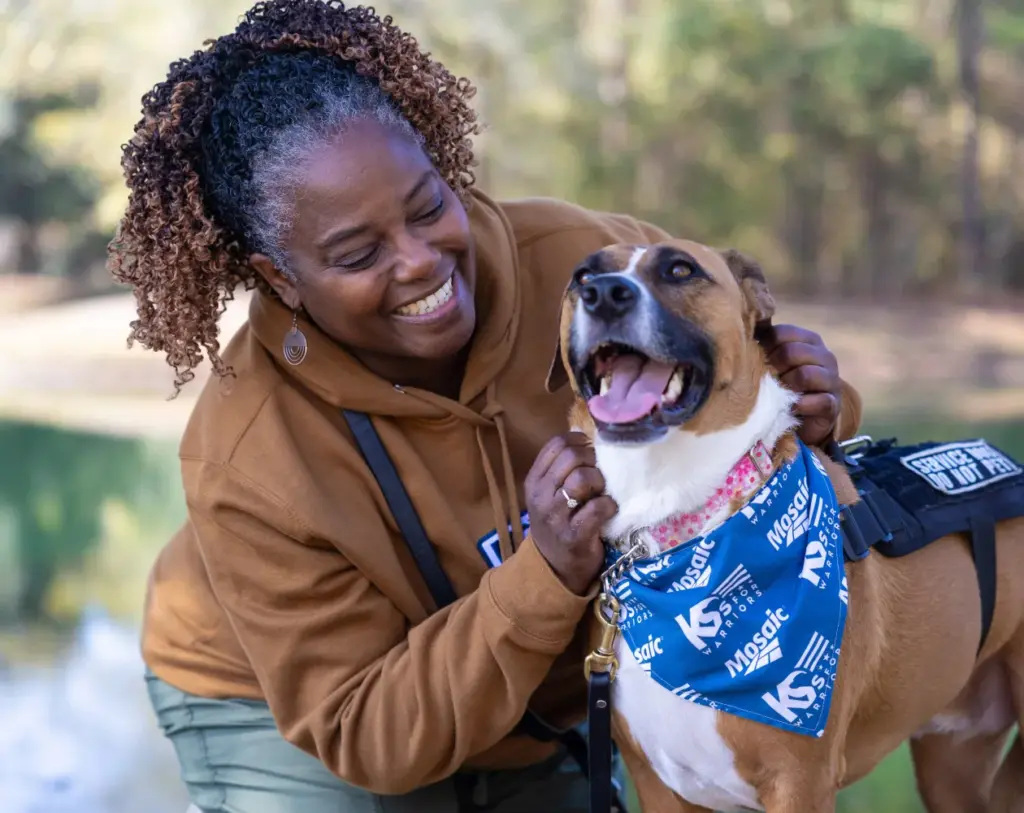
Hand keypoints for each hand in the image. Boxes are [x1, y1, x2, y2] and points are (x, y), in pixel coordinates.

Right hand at [524, 432, 617, 594]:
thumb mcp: (549, 494)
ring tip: (601, 493)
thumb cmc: (559, 523)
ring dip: (600, 483)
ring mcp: (555, 517)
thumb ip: (562, 468)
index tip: (591, 451)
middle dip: (592, 462)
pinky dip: (609, 506)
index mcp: (534, 481)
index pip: (557, 444)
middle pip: (572, 458)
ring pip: (582, 479)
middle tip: (598, 475)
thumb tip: (588, 436)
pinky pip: (597, 507)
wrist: (555, 568)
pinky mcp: (575, 535)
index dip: (580, 441)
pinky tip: (608, 511)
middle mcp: (540, 496)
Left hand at [756, 324, 841, 445]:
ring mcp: (831, 379)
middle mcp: (824, 356)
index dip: (765, 346)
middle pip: (792, 352)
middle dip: (774, 367)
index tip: (757, 360)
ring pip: (805, 375)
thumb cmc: (785, 384)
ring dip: (786, 386)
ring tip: (778, 394)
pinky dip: (800, 405)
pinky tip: (791, 408)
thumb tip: (747, 328)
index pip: (783, 332)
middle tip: (766, 379)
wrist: (805, 418)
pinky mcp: (833, 403)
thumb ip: (765, 343)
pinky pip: (818, 401)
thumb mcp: (774, 362)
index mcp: (809, 340)